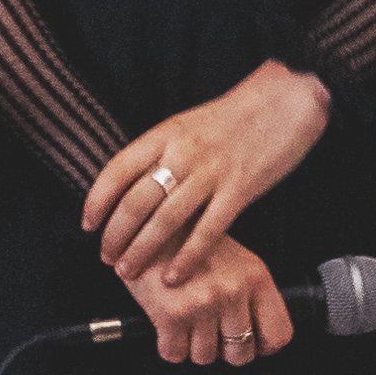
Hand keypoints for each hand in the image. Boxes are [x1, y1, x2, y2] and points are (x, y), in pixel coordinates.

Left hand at [84, 62, 328, 290]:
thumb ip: (164, 152)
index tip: (88, 225)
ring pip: (166, 220)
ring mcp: (211, 172)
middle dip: (116, 235)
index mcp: (166, 132)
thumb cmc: (238, 114)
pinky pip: (207, 230)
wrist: (287, 100)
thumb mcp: (190, 123)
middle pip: (136, 201)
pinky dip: (188, 257)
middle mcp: (183, 152)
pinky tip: (175, 274)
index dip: (97, 201)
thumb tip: (134, 185)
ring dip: (143, 250)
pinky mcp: (240, 190)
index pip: (118, 170)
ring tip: (130, 271)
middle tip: (108, 258)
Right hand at [135, 218, 291, 367]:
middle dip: (222, 350)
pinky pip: (175, 354)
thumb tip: (256, 336)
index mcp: (255, 277)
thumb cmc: (188, 242)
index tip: (248, 342)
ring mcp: (203, 304)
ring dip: (192, 346)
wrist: (145, 224)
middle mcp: (233, 292)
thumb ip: (250, 294)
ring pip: (204, 357)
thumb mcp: (235, 259)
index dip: (261, 346)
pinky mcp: (172, 314)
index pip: (277, 335)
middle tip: (209, 332)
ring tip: (185, 321)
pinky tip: (167, 324)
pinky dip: (169, 345)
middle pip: (240, 354)